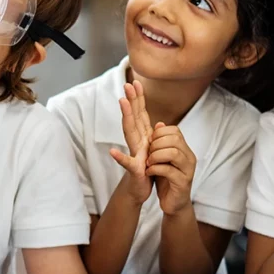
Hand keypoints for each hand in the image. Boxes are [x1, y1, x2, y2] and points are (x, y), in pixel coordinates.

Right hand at [110, 81, 153, 204]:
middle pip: (133, 118)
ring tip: (122, 103)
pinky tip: (112, 151)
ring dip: (126, 118)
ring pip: (130, 133)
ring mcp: (134, 154)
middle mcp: (137, 142)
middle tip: (127, 84)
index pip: (141, 114)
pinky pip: (127, 162)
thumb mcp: (154, 151)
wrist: (139, 190)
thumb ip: (154, 136)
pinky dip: (119, 157)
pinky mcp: (134, 169)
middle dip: (131, 101)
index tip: (137, 83)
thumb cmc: (146, 169)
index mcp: (143, 137)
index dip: (139, 99)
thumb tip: (161, 123)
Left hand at [146, 123, 195, 216]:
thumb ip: (160, 142)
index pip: (175, 131)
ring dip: (156, 156)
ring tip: (148, 163)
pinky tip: (149, 172)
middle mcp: (189, 157)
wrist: (172, 202)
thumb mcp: (161, 158)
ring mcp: (188, 170)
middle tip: (148, 154)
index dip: (159, 133)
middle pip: (174, 139)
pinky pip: (169, 170)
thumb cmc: (166, 179)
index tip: (150, 142)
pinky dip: (155, 169)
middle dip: (156, 144)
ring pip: (173, 153)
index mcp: (184, 149)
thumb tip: (159, 124)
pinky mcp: (183, 183)